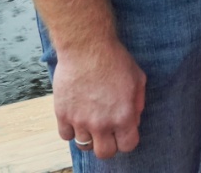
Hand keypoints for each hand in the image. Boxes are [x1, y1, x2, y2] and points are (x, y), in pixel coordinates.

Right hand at [53, 38, 145, 158]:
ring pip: (84, 145)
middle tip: (108, 132)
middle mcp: (101, 123)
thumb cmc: (115, 59)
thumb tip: (133, 120)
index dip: (127, 140)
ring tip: (92, 118)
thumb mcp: (138, 78)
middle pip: (104, 153)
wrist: (86, 47)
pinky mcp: (62, 114)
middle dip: (109, 144)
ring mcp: (80, 121)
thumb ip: (137, 103)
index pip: (128, 146)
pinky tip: (77, 117)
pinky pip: (66, 136)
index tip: (124, 132)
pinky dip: (71, 130)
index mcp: (123, 116)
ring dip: (89, 135)